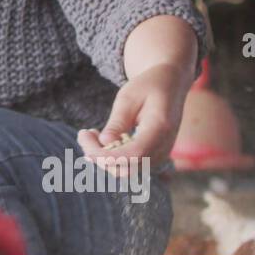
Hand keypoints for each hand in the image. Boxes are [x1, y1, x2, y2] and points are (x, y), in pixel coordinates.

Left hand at [76, 63, 189, 177]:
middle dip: (100, 156)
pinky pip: (129, 165)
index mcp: (160, 128)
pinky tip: (101, 140)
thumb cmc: (148, 86)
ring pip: (126, 170)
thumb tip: (104, 143)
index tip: (86, 144)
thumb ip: (117, 122)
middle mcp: (164, 147)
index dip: (109, 156)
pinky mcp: (153, 156)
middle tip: (83, 133)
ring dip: (104, 158)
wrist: (171, 84)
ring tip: (91, 134)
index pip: (135, 153)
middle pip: (128, 167)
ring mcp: (160, 154)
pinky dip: (112, 157)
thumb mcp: (128, 97)